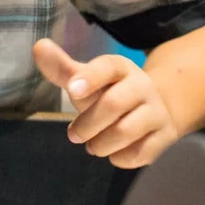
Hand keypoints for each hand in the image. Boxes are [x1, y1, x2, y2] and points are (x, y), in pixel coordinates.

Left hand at [33, 38, 178, 168]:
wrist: (154, 110)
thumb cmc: (110, 94)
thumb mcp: (87, 81)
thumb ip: (63, 69)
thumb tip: (38, 47)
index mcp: (121, 68)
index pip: (108, 67)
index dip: (90, 77)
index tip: (72, 89)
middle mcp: (143, 86)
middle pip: (113, 104)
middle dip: (87, 124)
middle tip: (74, 135)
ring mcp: (157, 111)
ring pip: (125, 132)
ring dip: (100, 144)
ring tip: (94, 145)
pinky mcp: (165, 136)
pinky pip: (138, 153)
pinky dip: (120, 157)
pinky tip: (116, 152)